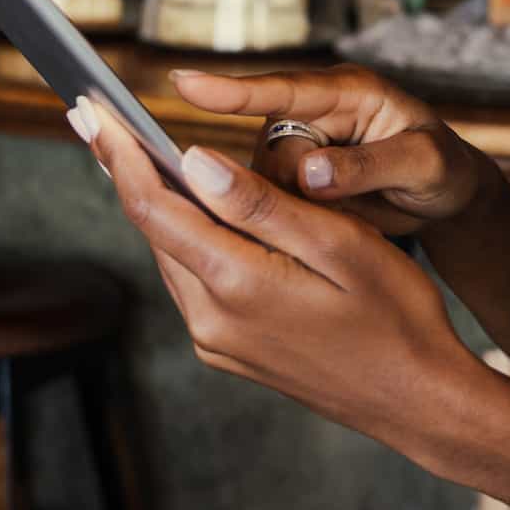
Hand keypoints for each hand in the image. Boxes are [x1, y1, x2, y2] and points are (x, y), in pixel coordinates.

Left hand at [68, 99, 483, 452]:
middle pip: (153, 229)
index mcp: (238, 285)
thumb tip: (193, 161)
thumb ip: (262, 204)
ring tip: (135, 150)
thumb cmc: (397, 315)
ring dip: (155, 202)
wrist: (417, 399)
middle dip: (124, 169)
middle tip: (95, 117)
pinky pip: (193, 282)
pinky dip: (186, 237)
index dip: (120, 153)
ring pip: (172, 254)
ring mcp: (217, 342)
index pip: (156, 207)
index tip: (92, 110)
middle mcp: (212, 320)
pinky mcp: (229, 351)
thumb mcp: (341, 244)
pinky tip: (194, 210)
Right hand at [168, 63, 484, 238]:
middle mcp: (311, 113)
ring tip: (353, 213)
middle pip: (268, 155)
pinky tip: (333, 225)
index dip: (233, 90)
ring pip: (262, 187)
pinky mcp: (289, 181)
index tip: (184, 83)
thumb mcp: (424, 163)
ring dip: (296, 212)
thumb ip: (372, 165)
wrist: (444, 194)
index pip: (283, 89)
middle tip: (348, 204)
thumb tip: (310, 174)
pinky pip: (270, 206)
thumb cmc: (441, 166)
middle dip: (296, 190)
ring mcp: (296, 147)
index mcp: (347, 91)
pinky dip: (294, 224)